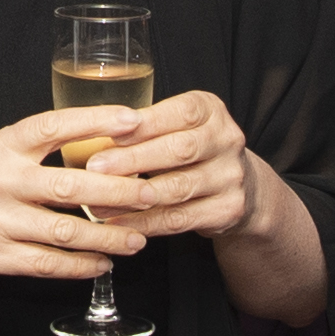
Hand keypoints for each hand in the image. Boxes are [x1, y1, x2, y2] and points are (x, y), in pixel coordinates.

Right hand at [0, 110, 149, 283]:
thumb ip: (32, 150)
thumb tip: (97, 144)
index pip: (52, 127)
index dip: (95, 121)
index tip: (134, 121)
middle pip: (69, 183)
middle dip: (117, 190)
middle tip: (152, 192)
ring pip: (65, 230)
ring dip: (107, 236)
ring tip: (138, 238)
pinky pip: (47, 263)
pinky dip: (80, 265)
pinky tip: (102, 263)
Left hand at [82, 90, 257, 237]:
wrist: (242, 187)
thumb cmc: (193, 151)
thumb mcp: (178, 127)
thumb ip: (145, 128)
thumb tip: (92, 135)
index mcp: (211, 111)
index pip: (181, 113)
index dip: (146, 124)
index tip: (110, 132)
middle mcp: (228, 141)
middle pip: (180, 150)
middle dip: (134, 160)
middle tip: (95, 168)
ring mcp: (231, 177)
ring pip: (177, 188)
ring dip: (133, 197)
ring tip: (98, 202)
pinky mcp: (228, 210)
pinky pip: (179, 219)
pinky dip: (145, 222)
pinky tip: (119, 224)